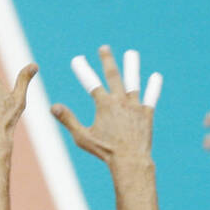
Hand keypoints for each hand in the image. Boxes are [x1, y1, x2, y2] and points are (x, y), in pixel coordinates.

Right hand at [51, 45, 153, 164]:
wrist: (130, 160)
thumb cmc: (105, 151)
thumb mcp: (82, 136)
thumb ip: (68, 119)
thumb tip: (52, 106)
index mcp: (104, 105)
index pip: (91, 82)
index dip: (83, 70)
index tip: (77, 59)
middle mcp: (120, 101)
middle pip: (113, 76)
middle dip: (107, 61)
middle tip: (104, 48)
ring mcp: (135, 106)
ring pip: (133, 82)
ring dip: (132, 66)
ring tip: (131, 53)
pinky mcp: (146, 114)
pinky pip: (150, 97)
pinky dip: (153, 87)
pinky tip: (156, 76)